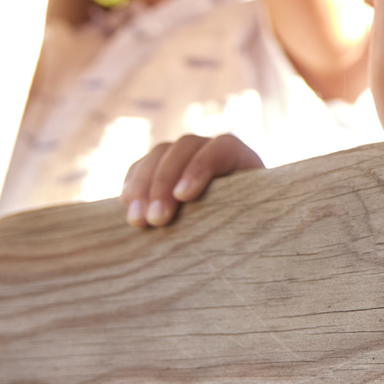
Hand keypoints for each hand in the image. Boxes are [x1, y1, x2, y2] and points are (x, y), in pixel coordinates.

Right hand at [122, 133, 263, 227]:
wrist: (237, 236)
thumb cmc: (250, 234)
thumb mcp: (255, 225)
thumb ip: (250, 220)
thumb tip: (241, 235)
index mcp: (242, 159)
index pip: (221, 147)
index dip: (200, 167)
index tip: (183, 197)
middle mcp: (212, 150)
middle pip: (184, 148)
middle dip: (165, 182)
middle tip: (156, 220)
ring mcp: (184, 157)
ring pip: (159, 154)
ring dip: (143, 186)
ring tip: (138, 221)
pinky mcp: (161, 170)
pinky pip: (141, 166)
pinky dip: (133, 184)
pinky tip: (128, 206)